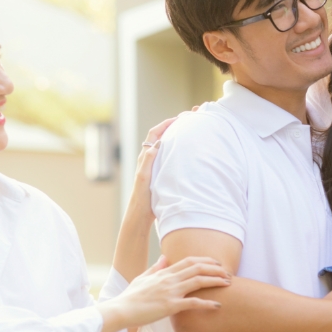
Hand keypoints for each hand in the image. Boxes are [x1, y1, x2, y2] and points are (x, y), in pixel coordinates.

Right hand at [100, 256, 230, 331]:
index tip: (217, 263)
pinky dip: (208, 303)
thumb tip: (164, 257)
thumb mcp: (142, 278)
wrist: (121, 310)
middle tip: (228, 273)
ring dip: (216, 281)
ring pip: (199, 281)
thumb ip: (155, 268)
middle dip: (216, 268)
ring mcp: (170, 291)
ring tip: (228, 283)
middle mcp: (169, 279)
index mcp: (164, 272)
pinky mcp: (170, 306)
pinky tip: (218, 306)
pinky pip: (193, 303)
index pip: (189, 261)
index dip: (206, 260)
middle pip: (198, 267)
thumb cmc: (130, 297)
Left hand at [127, 106, 202, 223]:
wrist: (142, 213)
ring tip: (189, 132)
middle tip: (187, 121)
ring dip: (176, 137)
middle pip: (161, 136)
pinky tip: (188, 153)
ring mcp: (156, 165)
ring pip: (167, 146)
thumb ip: (148, 160)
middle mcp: (150, 158)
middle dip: (173, 127)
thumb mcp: (144, 177)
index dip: (165, 124)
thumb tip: (156, 143)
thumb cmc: (142, 196)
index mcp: (145, 156)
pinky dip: (178, 150)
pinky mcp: (161, 173)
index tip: (178, 119)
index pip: (154, 133)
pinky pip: (170, 156)